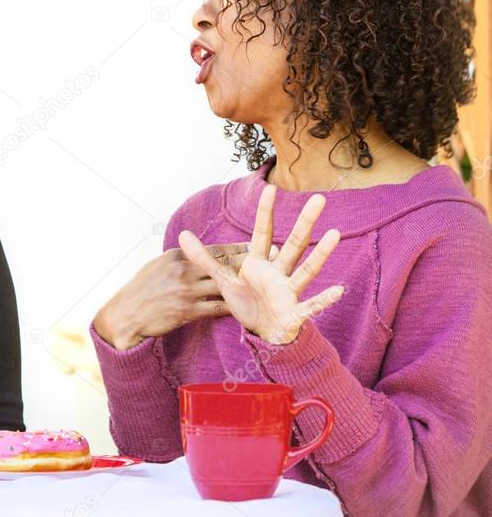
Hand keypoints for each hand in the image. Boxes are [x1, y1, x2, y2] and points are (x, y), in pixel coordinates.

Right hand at [93, 242, 261, 350]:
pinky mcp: (187, 311)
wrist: (126, 314)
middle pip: (223, 265)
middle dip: (249, 263)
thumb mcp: (157, 266)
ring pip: (223, 285)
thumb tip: (196, 254)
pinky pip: (216, 308)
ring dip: (246, 285)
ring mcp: (186, 291)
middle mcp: (184, 270)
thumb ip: (180, 260)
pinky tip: (248, 308)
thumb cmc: (140, 290)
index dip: (236, 248)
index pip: (212, 250)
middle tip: (271, 258)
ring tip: (266, 284)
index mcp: (177, 256)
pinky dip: (233, 307)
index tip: (255, 245)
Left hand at [178, 185, 344, 344]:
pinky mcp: (295, 311)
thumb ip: (203, 258)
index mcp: (259, 262)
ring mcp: (289, 290)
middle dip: (305, 222)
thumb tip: (181, 235)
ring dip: (320, 253)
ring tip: (334, 233)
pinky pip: (312, 305)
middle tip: (319, 198)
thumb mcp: (222, 280)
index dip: (266, 212)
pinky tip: (339, 290)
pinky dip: (324, 299)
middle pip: (294, 243)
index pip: (262, 232)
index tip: (271, 188)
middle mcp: (278, 272)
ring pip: (307, 269)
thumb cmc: (245, 302)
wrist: (261, 331)